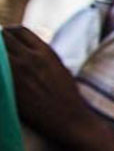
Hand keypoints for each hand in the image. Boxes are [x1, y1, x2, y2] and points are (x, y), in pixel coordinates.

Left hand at [2, 26, 88, 141]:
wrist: (70, 120)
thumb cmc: (68, 98)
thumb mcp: (60, 69)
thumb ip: (43, 57)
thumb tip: (27, 51)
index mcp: (45, 52)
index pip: (18, 30)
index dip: (8, 33)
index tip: (4, 40)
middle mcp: (30, 58)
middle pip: (3, 37)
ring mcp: (18, 72)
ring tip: (0, 64)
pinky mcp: (10, 87)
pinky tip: (0, 76)